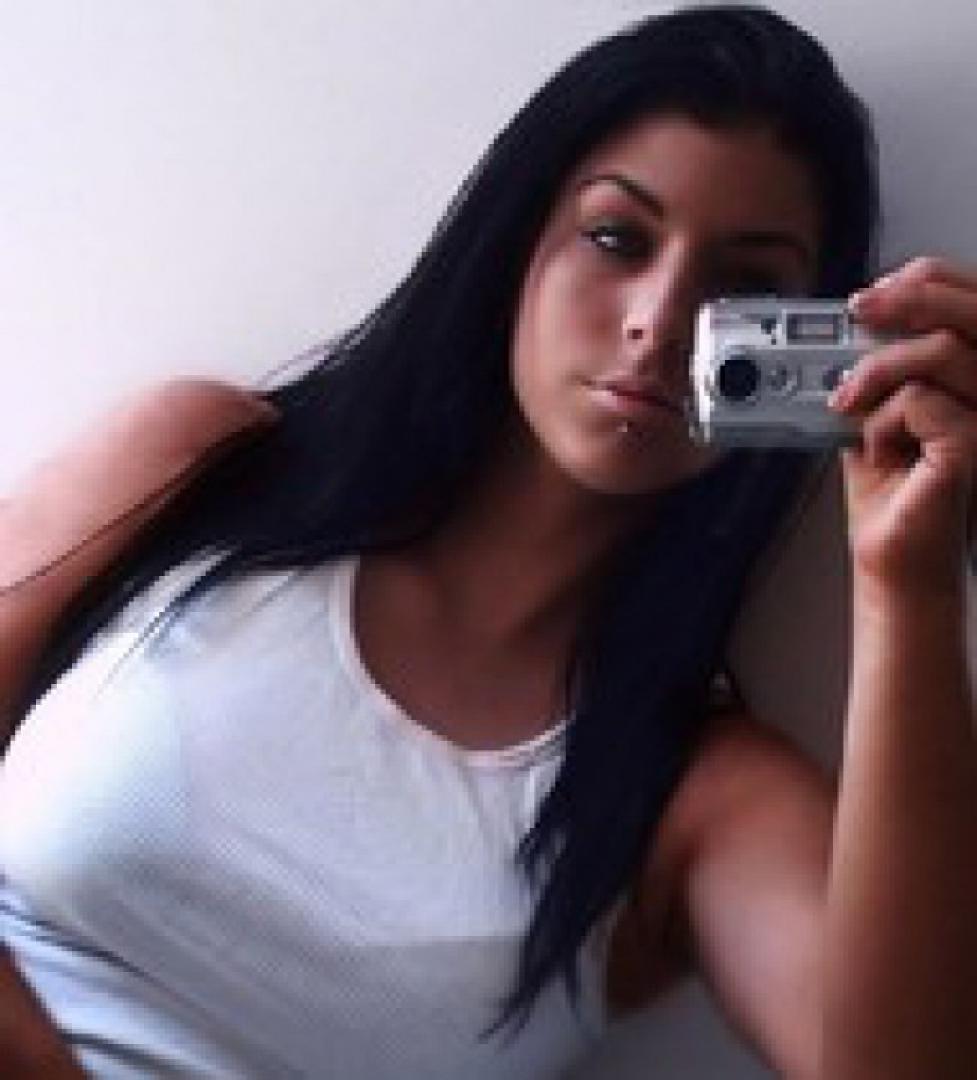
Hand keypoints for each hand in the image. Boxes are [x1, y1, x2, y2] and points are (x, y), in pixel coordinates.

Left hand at [828, 256, 976, 596]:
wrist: (892, 554)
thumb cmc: (891, 489)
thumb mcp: (880, 413)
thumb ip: (883, 371)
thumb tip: (860, 322)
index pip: (975, 303)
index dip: (931, 282)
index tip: (877, 290)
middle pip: (973, 315)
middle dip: (907, 300)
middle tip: (858, 309)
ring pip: (944, 351)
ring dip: (879, 372)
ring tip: (850, 406)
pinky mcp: (974, 446)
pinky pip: (922, 400)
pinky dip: (883, 419)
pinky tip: (879, 448)